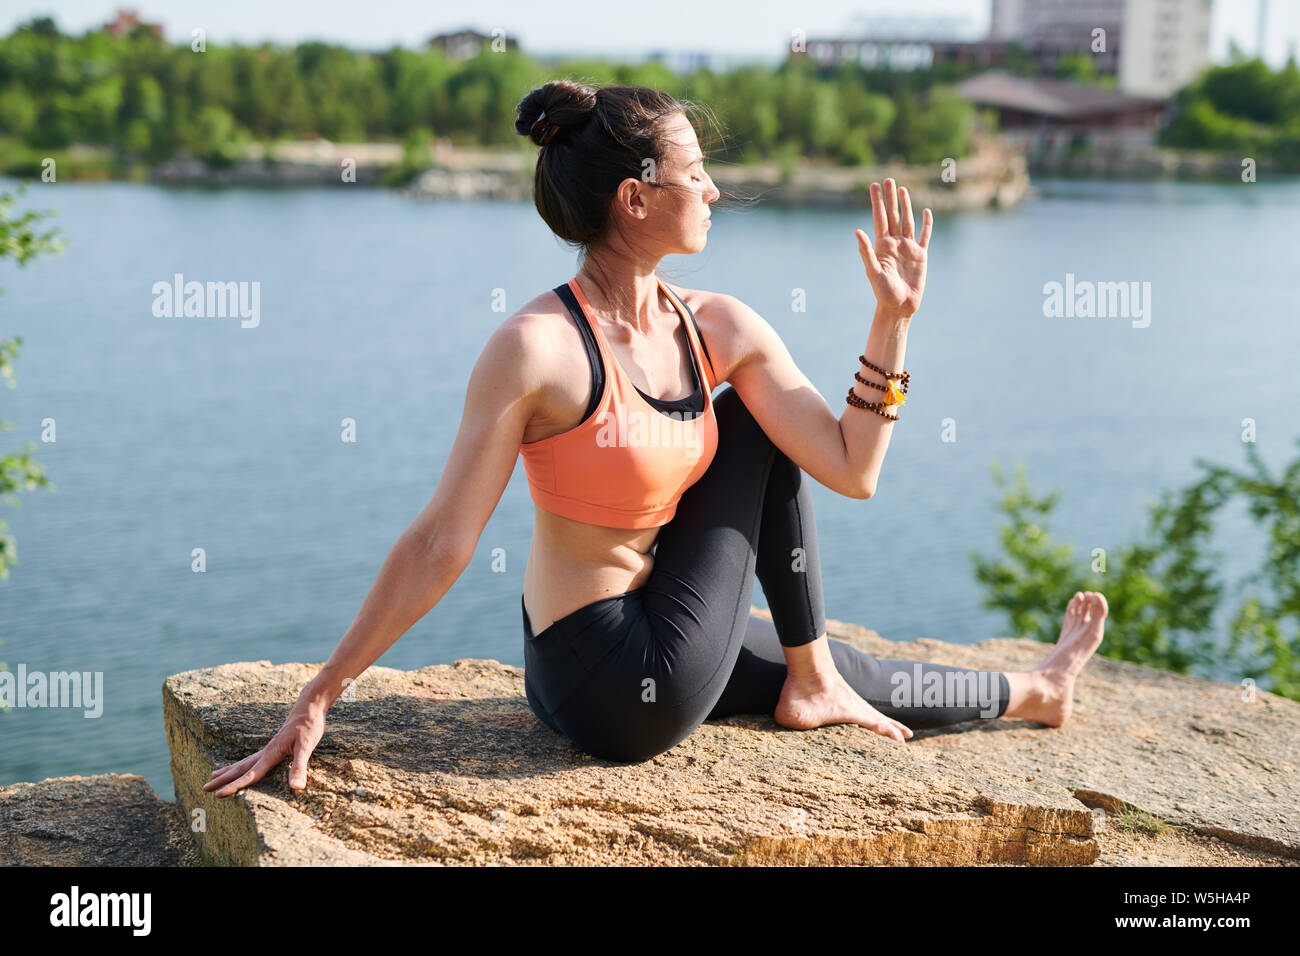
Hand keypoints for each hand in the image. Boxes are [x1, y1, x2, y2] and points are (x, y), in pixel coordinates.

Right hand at [203, 692, 327, 797]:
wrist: (309, 706)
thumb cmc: (308, 726)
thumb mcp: (307, 747)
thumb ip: (300, 767)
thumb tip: (296, 788)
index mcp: (271, 754)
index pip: (250, 775)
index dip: (235, 786)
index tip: (218, 795)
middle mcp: (266, 751)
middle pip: (240, 768)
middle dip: (223, 779)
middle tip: (204, 789)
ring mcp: (269, 748)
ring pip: (244, 762)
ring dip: (228, 771)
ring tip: (212, 775)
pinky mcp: (274, 746)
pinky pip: (253, 758)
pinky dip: (242, 764)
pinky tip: (240, 765)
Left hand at [856, 178, 931, 318]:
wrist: (899, 307)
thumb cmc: (883, 293)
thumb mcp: (872, 272)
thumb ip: (866, 251)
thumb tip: (857, 231)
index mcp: (882, 246)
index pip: (879, 218)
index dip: (877, 202)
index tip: (874, 185)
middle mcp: (895, 244)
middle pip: (893, 215)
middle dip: (890, 198)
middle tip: (888, 179)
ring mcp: (908, 248)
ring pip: (908, 221)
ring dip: (905, 205)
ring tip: (902, 189)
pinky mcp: (921, 256)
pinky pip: (925, 236)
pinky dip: (927, 224)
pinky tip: (926, 211)